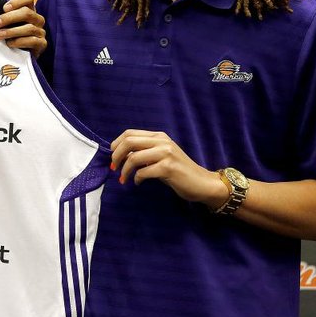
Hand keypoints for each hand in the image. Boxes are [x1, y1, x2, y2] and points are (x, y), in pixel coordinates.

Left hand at [0, 0, 46, 58]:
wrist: (19, 56)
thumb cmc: (11, 37)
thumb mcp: (6, 24)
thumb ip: (2, 16)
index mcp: (29, 10)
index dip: (16, 1)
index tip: (4, 8)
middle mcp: (37, 19)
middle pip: (27, 13)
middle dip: (9, 17)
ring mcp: (41, 31)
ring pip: (29, 27)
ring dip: (12, 31)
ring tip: (0, 35)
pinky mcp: (42, 44)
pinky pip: (32, 40)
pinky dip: (19, 42)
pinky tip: (9, 43)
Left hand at [110, 129, 226, 206]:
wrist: (202, 183)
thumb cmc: (178, 171)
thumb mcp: (160, 157)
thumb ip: (143, 152)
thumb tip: (120, 155)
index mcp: (159, 136)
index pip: (129, 133)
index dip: (116, 144)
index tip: (113, 157)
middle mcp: (162, 141)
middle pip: (129, 141)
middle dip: (116, 156)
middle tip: (114, 168)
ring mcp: (166, 153)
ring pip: (134, 157)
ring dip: (125, 170)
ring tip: (124, 179)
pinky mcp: (169, 168)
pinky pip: (144, 172)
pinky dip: (137, 178)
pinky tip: (138, 183)